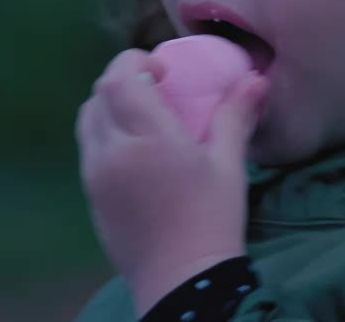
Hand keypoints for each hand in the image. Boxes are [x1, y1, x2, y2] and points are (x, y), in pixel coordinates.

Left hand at [76, 49, 268, 315]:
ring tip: (143, 118)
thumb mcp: (229, 166)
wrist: (182, 282)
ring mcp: (95, 176)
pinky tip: (136, 153)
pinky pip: (89, 151)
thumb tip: (256, 78)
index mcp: (146, 138)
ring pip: (88, 122)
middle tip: (155, 87)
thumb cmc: (211, 220)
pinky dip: (105, 135)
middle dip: (123, 81)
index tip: (162, 69)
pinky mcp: (91, 198)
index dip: (134, 61)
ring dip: (110, 107)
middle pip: (98, 96)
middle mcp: (111, 152)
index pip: (118, 79)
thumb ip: (236, 116)